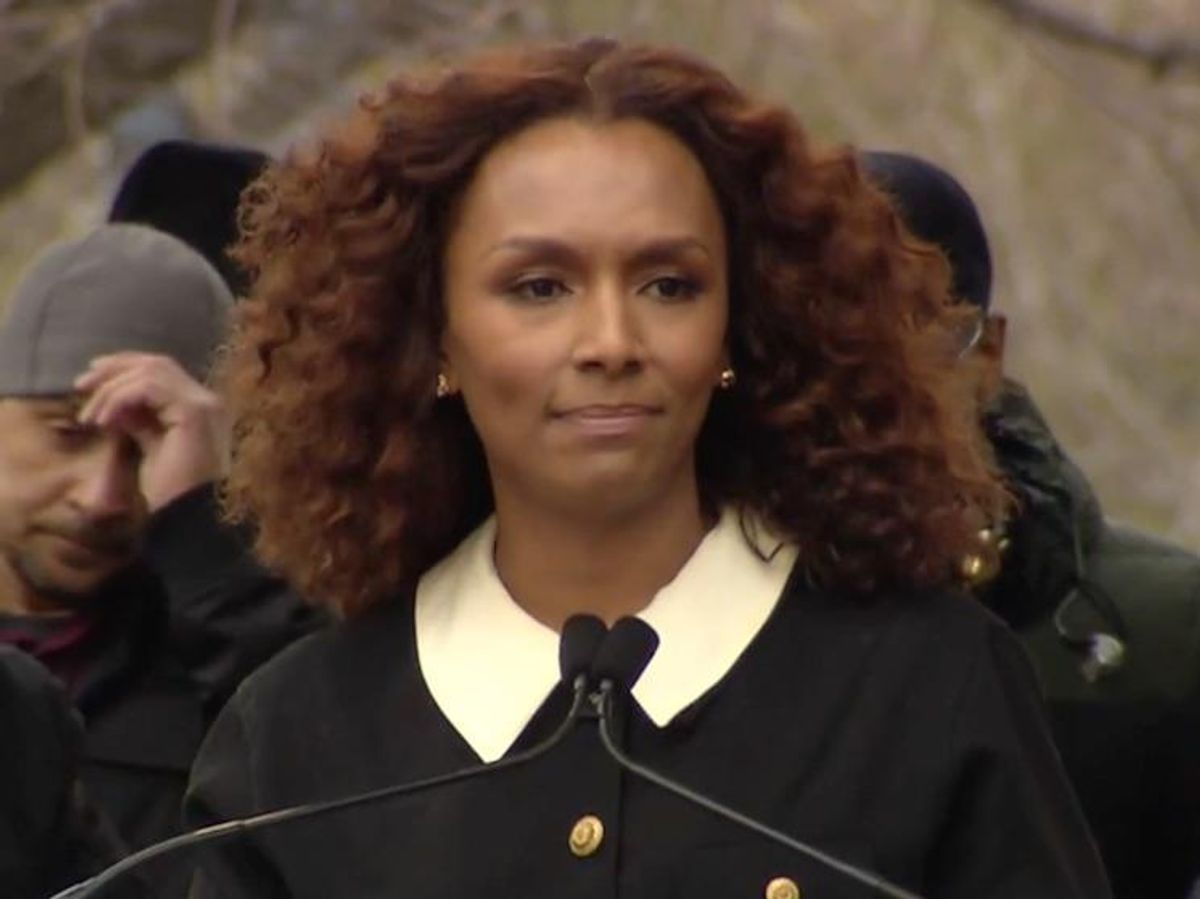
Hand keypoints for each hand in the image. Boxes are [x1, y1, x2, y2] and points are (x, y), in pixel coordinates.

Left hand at [74, 353, 228, 512]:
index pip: (163, 371)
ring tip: (91, 417)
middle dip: (114, 369)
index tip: (91, 381)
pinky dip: (119, 399)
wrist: (188, 519)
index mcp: (203, 408)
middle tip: (81, 385)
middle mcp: (209, 401)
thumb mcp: (150, 445)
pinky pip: (147, 388)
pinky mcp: (194, 412)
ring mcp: (205, 405)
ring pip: (150, 372)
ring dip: (111, 390)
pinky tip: (104, 422)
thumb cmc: (172, 492)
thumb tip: (116, 401)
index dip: (125, 368)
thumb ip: (140, 419)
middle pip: (157, 363)